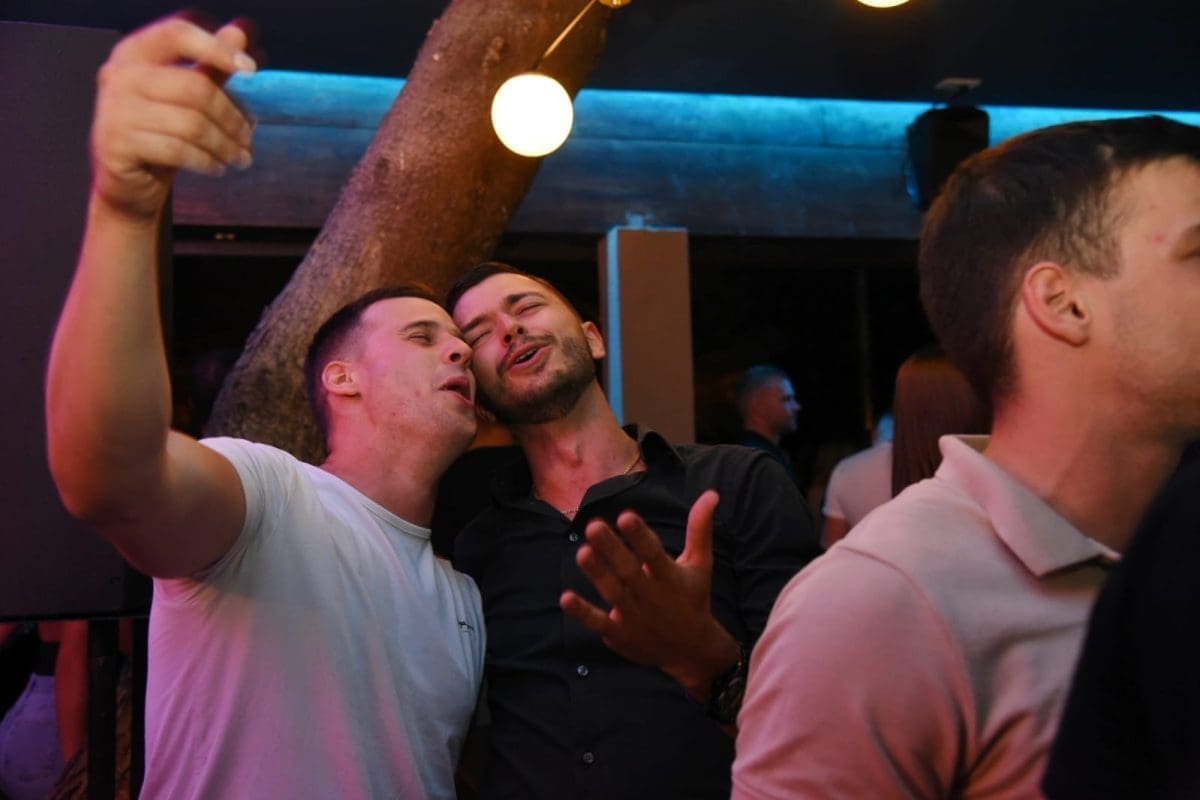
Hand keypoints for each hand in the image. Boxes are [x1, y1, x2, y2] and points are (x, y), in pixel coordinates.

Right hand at [90, 14, 257, 221]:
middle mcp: (119, 75)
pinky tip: (218, 167)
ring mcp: (115, 110)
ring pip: (192, 123)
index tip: (252, 69)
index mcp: (135, 52)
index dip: (217, 47)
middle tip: (249, 136)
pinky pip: (178, 150)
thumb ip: (213, 64)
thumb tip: (244, 30)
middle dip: (232, 116)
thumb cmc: (162, 131)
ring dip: (226, 145)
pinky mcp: (117, 144)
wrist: (128, 181)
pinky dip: (207, 161)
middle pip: (195, 87)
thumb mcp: (187, 95)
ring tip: (240, 157)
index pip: (177, 34)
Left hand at [560, 490, 740, 699]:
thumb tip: (711, 493)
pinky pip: (599, 623)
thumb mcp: (700, 564)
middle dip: (612, 550)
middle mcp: (652, 597)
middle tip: (593, 526)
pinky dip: (583, 613)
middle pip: (629, 571)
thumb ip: (699, 528)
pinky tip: (566, 597)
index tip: (625, 516)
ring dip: (597, 574)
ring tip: (582, 552)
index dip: (640, 536)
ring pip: (613, 593)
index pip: (654, 553)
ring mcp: (635, 618)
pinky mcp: (620, 635)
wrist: (693, 651)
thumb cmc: (694, 598)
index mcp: (671, 577)